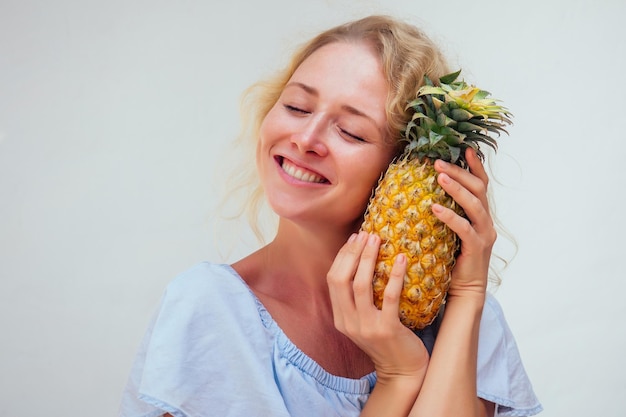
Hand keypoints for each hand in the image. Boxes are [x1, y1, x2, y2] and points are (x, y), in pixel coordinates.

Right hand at [327, 231, 428, 383]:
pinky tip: (402, 259)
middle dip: (352, 253)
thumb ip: (358, 299)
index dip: (342, 256)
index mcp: (340, 318)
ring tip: (378, 240)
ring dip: (368, 259)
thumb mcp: (365, 321)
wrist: (403, 372)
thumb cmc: (388, 341)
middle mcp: (348, 322)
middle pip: (341, 279)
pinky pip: (389, 296)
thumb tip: (363, 262)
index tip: (355, 238)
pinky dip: (394, 275)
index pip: (332, 280)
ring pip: (360, 285)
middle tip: (366, 234)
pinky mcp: (387, 329)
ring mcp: (366, 327)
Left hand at [432, 148, 495, 299]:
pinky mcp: (477, 248)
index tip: (465, 149)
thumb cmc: (452, 258)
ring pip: (474, 205)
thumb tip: (423, 193)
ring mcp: (484, 234)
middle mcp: (486, 221)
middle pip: (478, 189)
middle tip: (438, 162)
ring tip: (439, 176)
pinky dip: (450, 217)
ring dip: (456, 188)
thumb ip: (445, 213)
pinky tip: (435, 208)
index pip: (481, 184)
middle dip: (460, 172)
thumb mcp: (449, 231)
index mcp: (481, 214)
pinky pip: (465, 229)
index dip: (475, 166)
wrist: (464, 289)